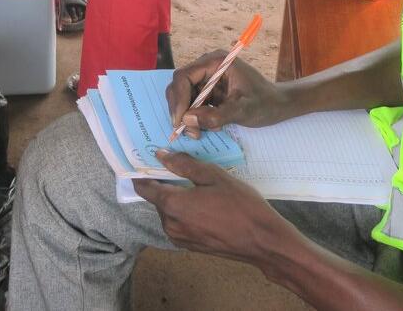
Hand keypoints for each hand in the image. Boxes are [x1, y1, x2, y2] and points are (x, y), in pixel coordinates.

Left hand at [134, 150, 299, 264]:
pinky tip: (205, 205)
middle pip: (158, 200)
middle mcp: (170, 224)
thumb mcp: (214, 176)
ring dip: (177, 199)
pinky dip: (186, 212)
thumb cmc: (240, 205)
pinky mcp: (191, 246)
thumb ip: (185, 165)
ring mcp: (180, 238)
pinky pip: (180, 224)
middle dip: (165, 184)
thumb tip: (162, 155)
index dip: (141, 173)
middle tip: (182, 168)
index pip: (144, 188)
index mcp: (173, 205)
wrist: (261, 241)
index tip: (145, 161)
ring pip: (169, 212)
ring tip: (198, 186)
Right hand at [166, 53, 292, 138]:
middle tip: (189, 132)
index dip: (178, 99)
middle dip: (180, 110)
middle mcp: (208, 66)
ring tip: (200, 133)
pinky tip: (207, 127)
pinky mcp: (207, 90)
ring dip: (186, 117)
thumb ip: (216, 116)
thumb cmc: (265, 103)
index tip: (180, 121)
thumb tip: (187, 120)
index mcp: (216, 62)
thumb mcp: (243, 111)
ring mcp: (207, 78)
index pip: (184, 76)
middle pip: (179, 86)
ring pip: (183, 97)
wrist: (277, 105)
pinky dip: (193, 118)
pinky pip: (191, 104)